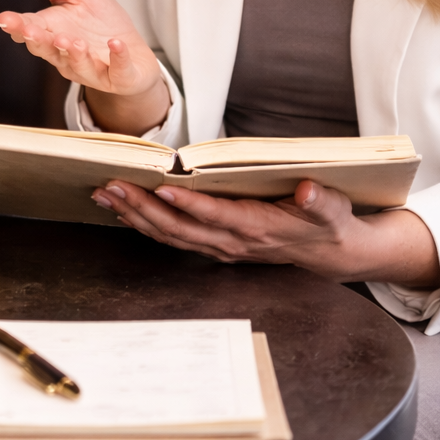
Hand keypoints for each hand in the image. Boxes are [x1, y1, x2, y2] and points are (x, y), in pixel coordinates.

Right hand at [0, 0, 170, 134]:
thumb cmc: (100, 21)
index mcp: (52, 32)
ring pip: (77, 64)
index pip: (29, 29)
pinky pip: (117, 71)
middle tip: (30, 31)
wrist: (134, 51)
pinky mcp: (119, 77)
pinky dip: (118, 57)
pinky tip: (116, 44)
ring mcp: (91, 69)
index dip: (16, 25)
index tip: (4, 18)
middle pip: (47, 49)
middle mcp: (65, 55)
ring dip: (74, 53)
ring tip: (73, 41)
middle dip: (39, 41)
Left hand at [94, 178, 439, 285]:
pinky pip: (173, 238)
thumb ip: (321, 201)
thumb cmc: (329, 223)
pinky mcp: (214, 246)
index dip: (191, 206)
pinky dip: (145, 224)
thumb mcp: (334, 210)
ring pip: (170, 235)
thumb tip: (307, 190)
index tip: (163, 189)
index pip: (219, 216)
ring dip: (135, 215)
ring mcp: (221, 247)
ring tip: (104, 194)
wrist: (330, 253)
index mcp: (259, 228)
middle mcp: (233, 242)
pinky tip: (123, 210)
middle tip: (112, 186)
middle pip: (180, 228)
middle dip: (143, 208)